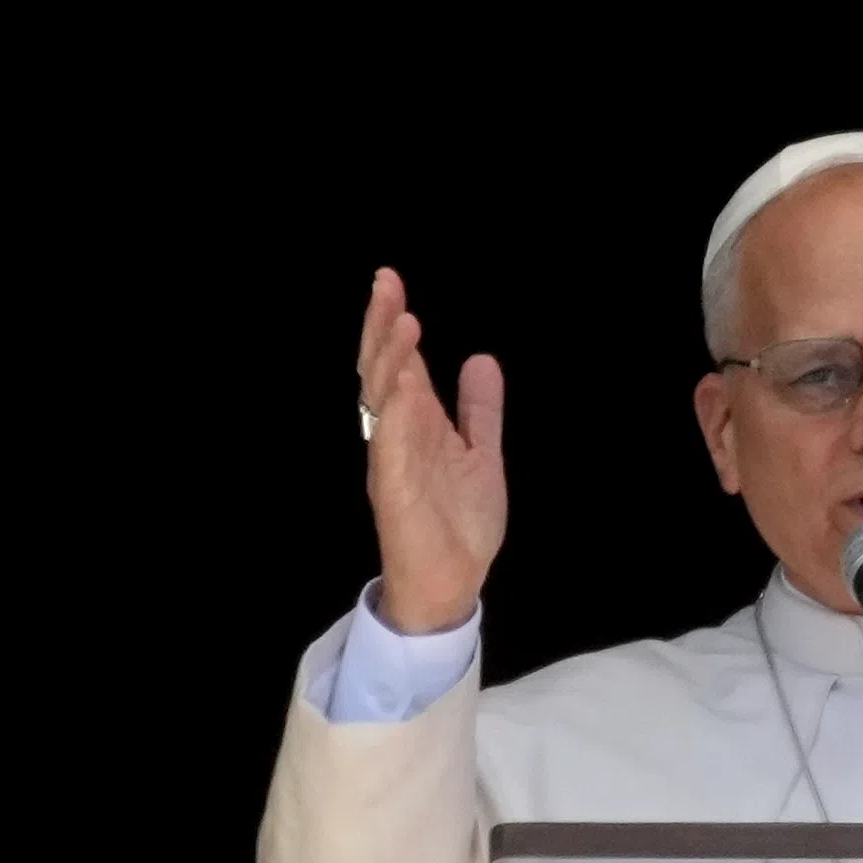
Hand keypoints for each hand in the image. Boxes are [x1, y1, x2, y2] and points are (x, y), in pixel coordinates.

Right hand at [358, 268, 504, 633]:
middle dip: (380, 325)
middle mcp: (397, 433)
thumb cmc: (460, 523)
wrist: (453, 582)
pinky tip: (405, 383)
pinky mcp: (394, 488)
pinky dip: (397, 412)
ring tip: (403, 319)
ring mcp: (393, 458)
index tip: (391, 280)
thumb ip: (479, 410)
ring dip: (390, 359)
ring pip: (381, 399)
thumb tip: (481, 359)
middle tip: (385, 281)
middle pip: (381, 368)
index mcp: (415, 422)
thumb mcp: (481, 454)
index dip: (394, 321)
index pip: (399, 361)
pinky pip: (392, 444)